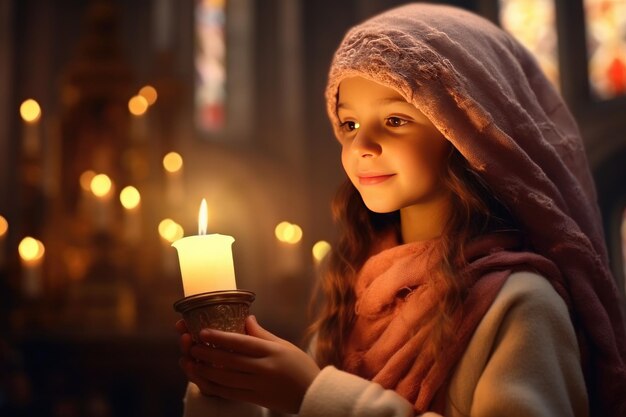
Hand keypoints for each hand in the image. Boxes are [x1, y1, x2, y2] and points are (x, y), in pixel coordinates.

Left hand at [179, 315, 320, 413]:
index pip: (241, 343)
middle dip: (206, 353)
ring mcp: (258, 386)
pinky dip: (213, 386)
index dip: (220, 338)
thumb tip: (246, 318)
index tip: (203, 332)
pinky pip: (229, 393)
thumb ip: (262, 334)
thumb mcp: (284, 345)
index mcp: (271, 352)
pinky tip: (202, 379)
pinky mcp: (255, 399)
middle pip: (229, 361)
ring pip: (225, 379)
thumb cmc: (300, 367)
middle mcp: (264, 369)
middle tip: (190, 345)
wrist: (313, 395)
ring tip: (190, 361)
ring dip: (205, 370)